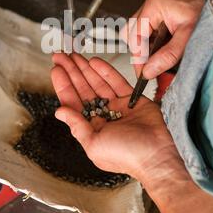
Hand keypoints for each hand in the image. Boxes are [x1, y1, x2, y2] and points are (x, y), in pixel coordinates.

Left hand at [51, 52, 178, 182]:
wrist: (156, 154)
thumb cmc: (126, 156)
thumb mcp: (93, 144)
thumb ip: (76, 126)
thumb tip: (59, 111)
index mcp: (91, 128)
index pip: (73, 102)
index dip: (63, 85)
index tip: (56, 70)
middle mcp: (103, 116)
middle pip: (83, 89)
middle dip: (72, 72)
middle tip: (60, 57)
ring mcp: (118, 106)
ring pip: (98, 83)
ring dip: (85, 69)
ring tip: (74, 56)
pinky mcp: (133, 99)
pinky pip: (116, 81)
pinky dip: (105, 71)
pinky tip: (94, 62)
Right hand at [122, 0, 206, 77]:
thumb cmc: (208, 10)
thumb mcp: (187, 37)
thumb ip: (167, 56)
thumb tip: (149, 70)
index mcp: (154, 4)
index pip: (134, 36)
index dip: (138, 57)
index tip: (143, 72)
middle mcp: (151, 1)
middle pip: (132, 32)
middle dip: (141, 51)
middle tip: (151, 66)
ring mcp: (155, 3)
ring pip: (138, 30)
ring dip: (146, 45)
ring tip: (160, 54)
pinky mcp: (161, 8)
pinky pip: (148, 26)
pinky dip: (153, 39)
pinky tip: (165, 45)